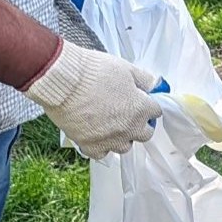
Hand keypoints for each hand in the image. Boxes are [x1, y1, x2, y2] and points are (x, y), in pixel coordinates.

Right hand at [21, 40, 162, 158]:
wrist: (64, 81)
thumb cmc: (93, 72)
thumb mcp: (126, 69)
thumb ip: (145, 80)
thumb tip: (156, 85)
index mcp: (140, 109)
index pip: (156, 112)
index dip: (149, 104)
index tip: (142, 101)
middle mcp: (128, 128)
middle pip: (144, 133)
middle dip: (140, 123)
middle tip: (129, 112)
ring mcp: (109, 140)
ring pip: (124, 146)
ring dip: (122, 136)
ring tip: (111, 122)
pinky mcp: (90, 146)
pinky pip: (102, 153)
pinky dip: (101, 145)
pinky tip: (96, 132)